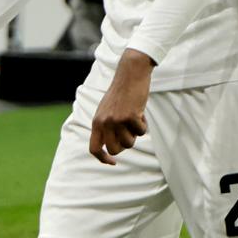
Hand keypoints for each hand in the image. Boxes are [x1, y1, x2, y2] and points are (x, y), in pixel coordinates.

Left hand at [89, 49, 152, 165]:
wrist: (130, 75)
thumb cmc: (122, 94)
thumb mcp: (107, 111)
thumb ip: (107, 128)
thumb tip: (113, 149)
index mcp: (96, 122)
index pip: (94, 148)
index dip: (103, 159)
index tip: (113, 162)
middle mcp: (104, 122)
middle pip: (114, 149)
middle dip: (125, 145)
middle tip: (130, 133)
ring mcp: (116, 120)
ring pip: (129, 142)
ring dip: (135, 134)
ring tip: (135, 119)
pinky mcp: (130, 116)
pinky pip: (140, 132)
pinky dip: (144, 124)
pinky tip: (140, 112)